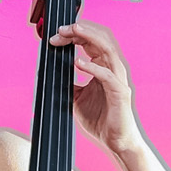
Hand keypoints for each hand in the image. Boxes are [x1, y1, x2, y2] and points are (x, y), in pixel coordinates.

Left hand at [52, 18, 143, 155]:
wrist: (115, 141)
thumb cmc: (100, 118)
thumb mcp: (76, 98)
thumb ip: (68, 83)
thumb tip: (50, 74)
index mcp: (104, 67)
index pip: (92, 41)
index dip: (75, 34)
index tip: (56, 36)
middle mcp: (114, 68)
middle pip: (101, 39)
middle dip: (81, 30)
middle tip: (61, 29)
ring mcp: (118, 79)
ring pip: (108, 49)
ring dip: (89, 38)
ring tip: (73, 31)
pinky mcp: (119, 92)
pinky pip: (107, 75)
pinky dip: (92, 66)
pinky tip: (78, 62)